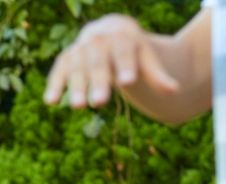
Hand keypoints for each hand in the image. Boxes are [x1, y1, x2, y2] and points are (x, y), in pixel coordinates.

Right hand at [43, 14, 177, 108]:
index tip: (128, 82)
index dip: (125, 64)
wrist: (114, 37)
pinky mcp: (68, 57)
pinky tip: (50, 102)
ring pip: (77, 64)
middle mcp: (99, 37)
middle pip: (98, 59)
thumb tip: (174, 91)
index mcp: (122, 34)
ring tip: (79, 107)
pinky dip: (55, 84)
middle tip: (100, 103)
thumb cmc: (135, 54)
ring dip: (76, 85)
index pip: (123, 48)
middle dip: (98, 81)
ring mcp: (82, 46)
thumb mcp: (148, 61)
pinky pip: (59, 68)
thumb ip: (158, 75)